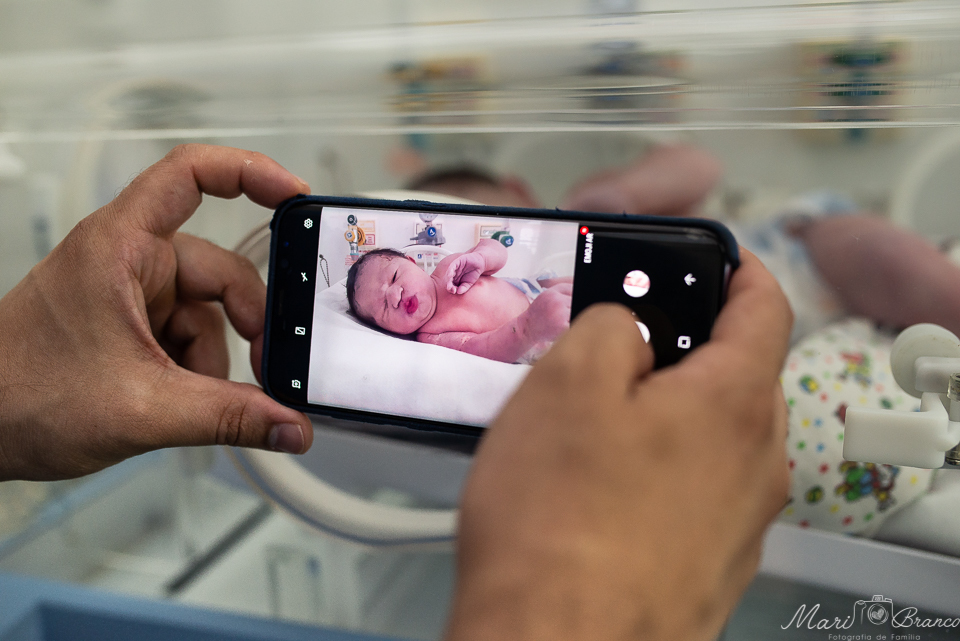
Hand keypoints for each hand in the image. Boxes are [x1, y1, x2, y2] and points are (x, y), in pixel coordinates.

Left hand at [0, 145, 313, 480]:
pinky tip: (187, 400)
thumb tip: (290, 425)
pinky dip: (199, 369)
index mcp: (120, 246)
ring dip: (219, 358)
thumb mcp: (141, 409)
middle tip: (270, 367)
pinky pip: (190, 334)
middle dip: (250, 321)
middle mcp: (127, 259)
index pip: (191, 174)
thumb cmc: (19, 397)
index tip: (295, 195)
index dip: (250, 172)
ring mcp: (130, 292)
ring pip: (209, 311)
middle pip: (220, 268)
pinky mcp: (130, 323)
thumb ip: (228, 416)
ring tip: (207, 400)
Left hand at [444, 252, 486, 294]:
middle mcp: (453, 274)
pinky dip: (450, 270)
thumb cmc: (473, 273)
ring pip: (449, 273)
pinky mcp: (457, 262)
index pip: (450, 285)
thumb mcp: (469, 283)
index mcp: (455, 280)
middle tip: (451, 289)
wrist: (480, 263)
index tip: (454, 292)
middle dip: (449, 285)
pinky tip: (450, 275)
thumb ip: (464, 288)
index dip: (451, 289)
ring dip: (448, 279)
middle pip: (448, 280)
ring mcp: (455, 268)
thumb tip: (458, 292)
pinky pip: (452, 266)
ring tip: (449, 284)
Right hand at [448, 251, 791, 640]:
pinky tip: (596, 490)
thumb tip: (630, 329)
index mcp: (735, 403)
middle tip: (615, 348)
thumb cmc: (559, 523)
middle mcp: (756, 465)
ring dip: (664, 415)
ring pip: (711, 437)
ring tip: (589, 426)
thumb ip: (612, 326)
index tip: (716, 258)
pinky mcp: (708, 565)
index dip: (739, 269)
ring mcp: (738, 522)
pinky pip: (693, 491)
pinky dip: (657, 470)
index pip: (766, 307)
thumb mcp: (566, 382)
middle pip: (736, 375)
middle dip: (682, 349)